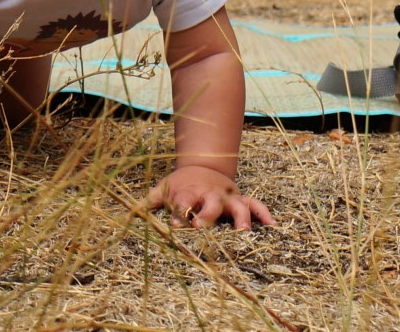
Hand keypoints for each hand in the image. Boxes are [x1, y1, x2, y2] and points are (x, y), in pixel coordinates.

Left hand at [148, 166, 273, 230]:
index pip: (184, 203)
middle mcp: (210, 195)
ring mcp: (227, 197)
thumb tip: (126, 213)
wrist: (201, 166)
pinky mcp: (240, 199)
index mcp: (190, 193)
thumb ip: (147, 202)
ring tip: (244, 232)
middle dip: (208, 215)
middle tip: (204, 226)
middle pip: (211, 204)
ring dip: (241, 218)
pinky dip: (264, 214)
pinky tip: (273, 226)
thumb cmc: (180, 186)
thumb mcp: (163, 189)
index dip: (180, 213)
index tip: (176, 225)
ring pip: (238, 206)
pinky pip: (255, 205)